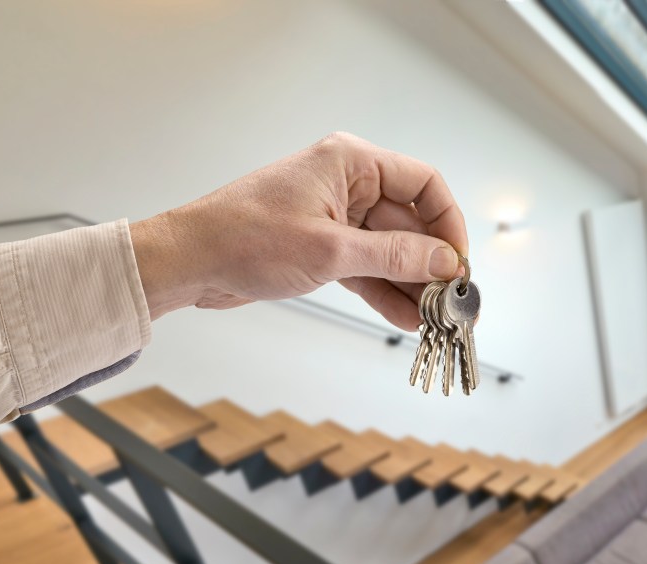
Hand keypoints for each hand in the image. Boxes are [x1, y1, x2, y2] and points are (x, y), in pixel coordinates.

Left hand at [129, 132, 466, 328]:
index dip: (448, 222)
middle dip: (432, 264)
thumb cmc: (243, 238)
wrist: (188, 262)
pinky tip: (407, 318)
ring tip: (434, 319)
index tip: (458, 261)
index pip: (424, 183)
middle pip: (411, 222)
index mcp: (350, 162)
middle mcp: (348, 184)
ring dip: (412, 284)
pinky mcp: (323, 246)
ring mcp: (337, 217)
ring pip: (391, 250)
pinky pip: (369, 268)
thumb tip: (445, 263)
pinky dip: (387, 292)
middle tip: (452, 301)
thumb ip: (394, 257)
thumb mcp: (330, 250)